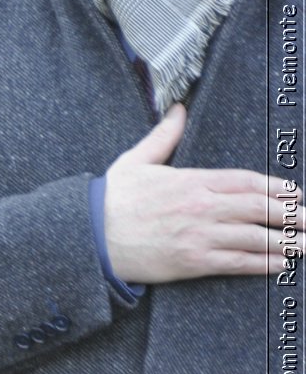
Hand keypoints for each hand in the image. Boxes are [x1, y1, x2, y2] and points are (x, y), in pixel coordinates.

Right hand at [104, 104, 298, 282]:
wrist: (88, 236)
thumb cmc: (109, 200)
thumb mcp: (134, 161)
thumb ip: (163, 136)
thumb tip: (178, 110)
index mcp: (191, 180)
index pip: (246, 181)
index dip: (277, 187)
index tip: (296, 192)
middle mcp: (201, 207)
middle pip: (259, 207)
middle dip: (291, 213)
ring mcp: (199, 235)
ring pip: (255, 236)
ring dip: (286, 240)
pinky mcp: (192, 261)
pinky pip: (237, 262)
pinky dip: (263, 263)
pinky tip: (281, 263)